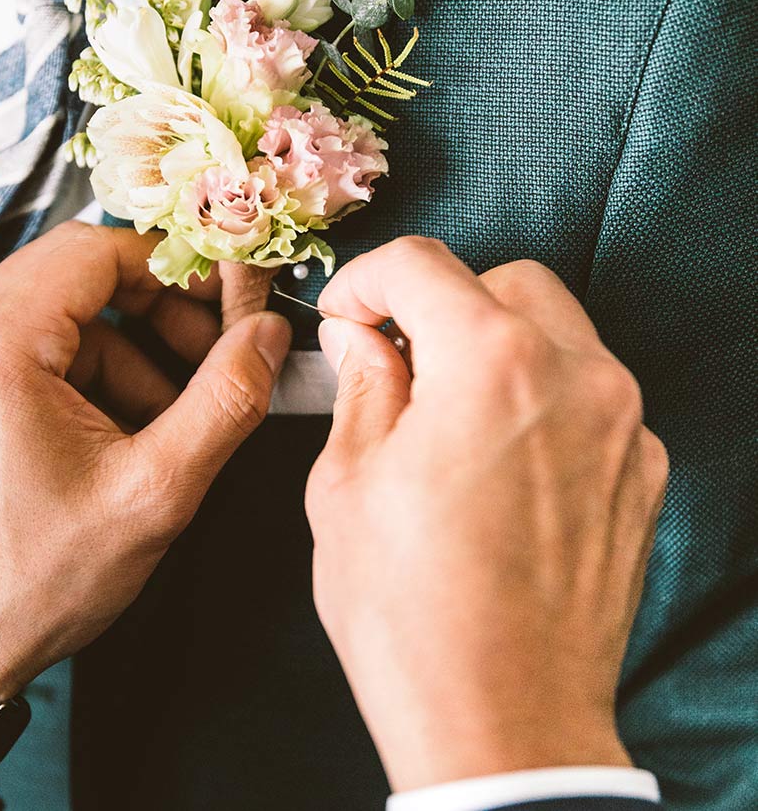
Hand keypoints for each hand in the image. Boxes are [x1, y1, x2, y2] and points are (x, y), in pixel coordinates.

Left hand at [0, 223, 290, 772]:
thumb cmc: (33, 579)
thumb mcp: (156, 490)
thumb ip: (226, 400)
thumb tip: (268, 336)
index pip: (97, 247)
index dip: (173, 267)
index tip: (223, 301)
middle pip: (77, 272)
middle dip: (156, 309)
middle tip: (209, 357)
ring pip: (62, 312)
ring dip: (128, 348)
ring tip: (172, 415)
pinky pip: (36, 347)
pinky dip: (90, 374)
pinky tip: (124, 432)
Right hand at [307, 238, 667, 791]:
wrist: (505, 725)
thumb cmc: (412, 615)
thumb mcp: (348, 486)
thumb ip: (361, 385)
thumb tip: (359, 337)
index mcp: (491, 365)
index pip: (423, 265)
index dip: (367, 280)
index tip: (347, 314)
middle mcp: (576, 376)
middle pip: (505, 283)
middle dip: (442, 303)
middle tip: (396, 357)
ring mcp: (623, 424)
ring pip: (558, 330)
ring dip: (496, 344)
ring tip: (446, 409)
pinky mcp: (642, 471)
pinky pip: (590, 393)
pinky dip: (541, 395)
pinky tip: (499, 457)